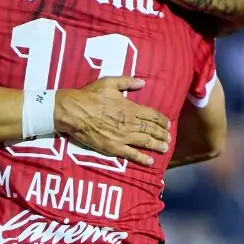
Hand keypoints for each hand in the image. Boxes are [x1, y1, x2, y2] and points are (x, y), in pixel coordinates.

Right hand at [54, 77, 170, 166]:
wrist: (75, 112)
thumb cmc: (90, 96)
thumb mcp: (109, 83)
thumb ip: (127, 82)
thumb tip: (143, 83)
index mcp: (131, 108)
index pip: (152, 115)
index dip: (162, 120)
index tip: (168, 124)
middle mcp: (131, 124)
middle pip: (151, 129)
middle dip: (162, 134)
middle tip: (168, 138)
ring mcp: (123, 137)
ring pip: (145, 142)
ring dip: (157, 145)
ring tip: (165, 148)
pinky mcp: (114, 147)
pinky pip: (132, 154)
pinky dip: (142, 158)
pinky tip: (150, 161)